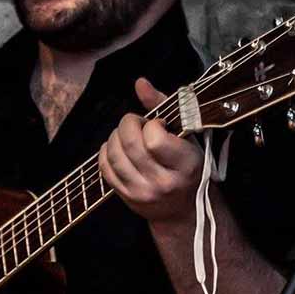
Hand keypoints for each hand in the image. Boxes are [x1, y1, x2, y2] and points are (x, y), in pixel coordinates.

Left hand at [98, 78, 203, 225]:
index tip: (159, 124)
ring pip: (114, 155)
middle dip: (129, 124)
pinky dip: (106, 152)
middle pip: (130, 144)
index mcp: (185, 164)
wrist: (185, 211)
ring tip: (128, 135)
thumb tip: (139, 83)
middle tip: (138, 124)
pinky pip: (105, 169)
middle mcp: (163, 182)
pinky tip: (117, 147)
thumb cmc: (189, 168)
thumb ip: (163, 106)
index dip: (151, 124)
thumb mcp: (188, 136)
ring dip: (116, 136)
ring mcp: (142, 192)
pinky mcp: (126, 198)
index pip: (154, 139)